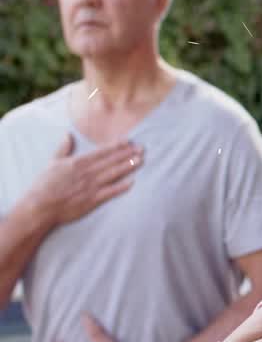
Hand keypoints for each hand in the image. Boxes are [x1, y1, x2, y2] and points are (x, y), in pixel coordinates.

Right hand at [26, 134, 141, 226]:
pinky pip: (109, 192)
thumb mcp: (53, 163)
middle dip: (127, 154)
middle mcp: (86, 173)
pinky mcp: (91, 200)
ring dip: (128, 166)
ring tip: (141, 160)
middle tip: (142, 148)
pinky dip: (121, 187)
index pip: (102, 152)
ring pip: (113, 174)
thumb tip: (68, 134)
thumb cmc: (44, 185)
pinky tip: (132, 182)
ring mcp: (90, 186)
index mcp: (78, 162)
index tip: (129, 141)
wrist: (39, 207)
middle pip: (111, 161)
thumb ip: (63, 148)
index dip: (117, 146)